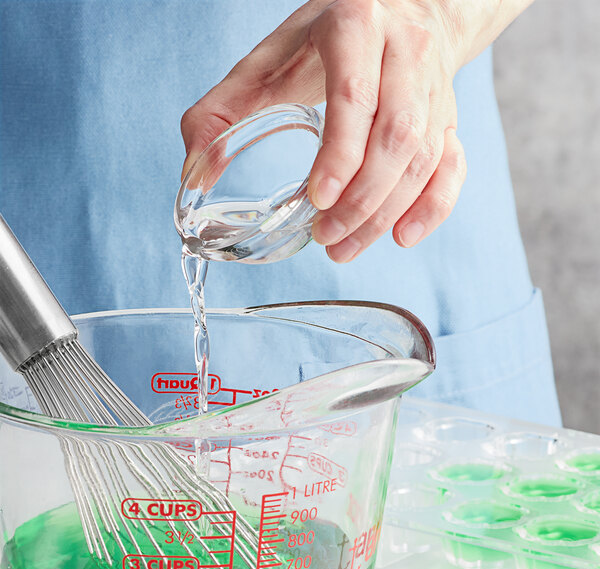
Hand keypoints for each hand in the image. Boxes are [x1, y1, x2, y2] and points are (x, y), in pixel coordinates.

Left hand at [181, 0, 529, 261]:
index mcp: (355, 27)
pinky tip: (404, 236)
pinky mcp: (448, 118)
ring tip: (345, 246)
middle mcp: (405, 53)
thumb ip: (220, 113)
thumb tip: (194, 173)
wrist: (398, 12)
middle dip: (362, 198)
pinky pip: (452, 167)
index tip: (318, 200)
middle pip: (396, 137)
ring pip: (423, 159)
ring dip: (386, 213)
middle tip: (327, 237)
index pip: (355, 96)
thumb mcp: (266, 62)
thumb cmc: (323, 43)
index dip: (340, 153)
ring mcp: (434, 89)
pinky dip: (434, 206)